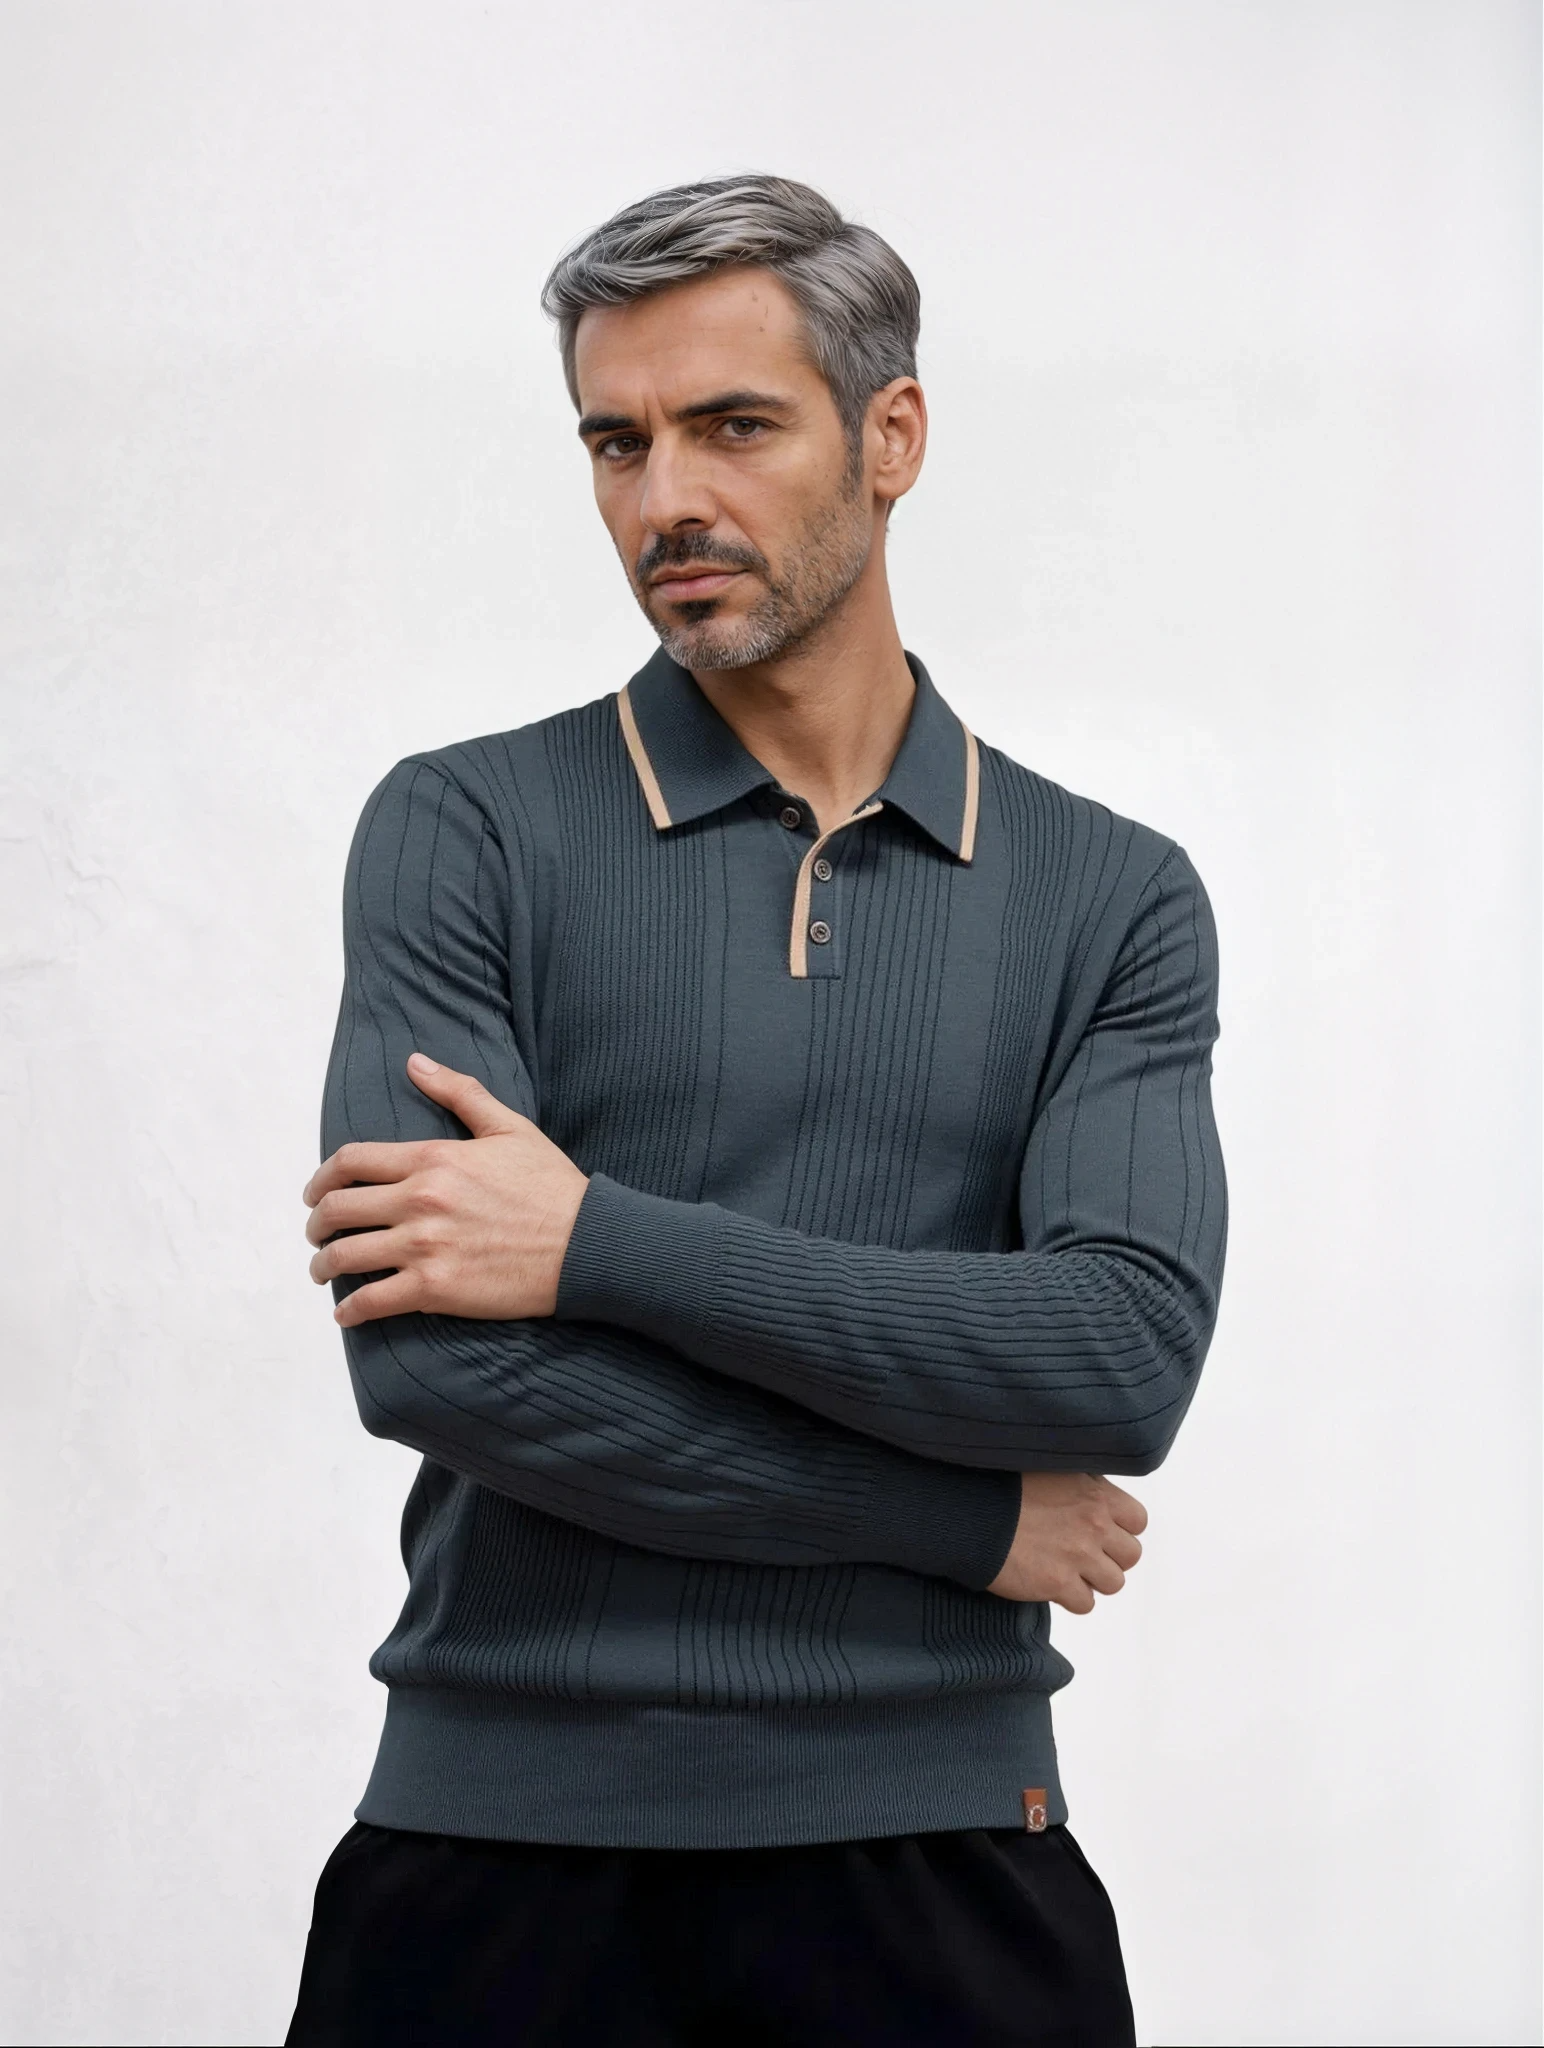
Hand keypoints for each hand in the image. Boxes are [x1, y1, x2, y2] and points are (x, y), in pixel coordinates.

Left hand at [303, 1054, 589, 1327]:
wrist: (586, 1244)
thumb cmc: (551, 1187)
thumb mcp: (509, 1128)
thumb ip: (459, 1092)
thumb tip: (415, 1063)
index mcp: (433, 1159)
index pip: (350, 1161)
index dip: (321, 1177)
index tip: (316, 1192)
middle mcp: (419, 1201)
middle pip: (337, 1209)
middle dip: (316, 1223)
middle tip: (317, 1233)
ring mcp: (424, 1248)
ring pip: (344, 1257)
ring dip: (323, 1265)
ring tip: (323, 1270)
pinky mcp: (435, 1290)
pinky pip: (372, 1302)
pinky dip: (351, 1311)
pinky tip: (347, 1313)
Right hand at [985, 1473, 1146, 1611]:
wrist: (970, 1511)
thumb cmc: (1006, 1485)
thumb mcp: (1053, 1469)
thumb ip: (1084, 1485)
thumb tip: (1097, 1497)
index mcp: (1097, 1495)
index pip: (1138, 1521)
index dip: (1121, 1528)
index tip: (1101, 1531)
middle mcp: (1094, 1525)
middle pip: (1130, 1555)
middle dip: (1109, 1557)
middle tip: (1083, 1554)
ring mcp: (1078, 1556)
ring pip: (1113, 1583)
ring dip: (1092, 1579)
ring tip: (1067, 1569)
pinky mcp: (1058, 1584)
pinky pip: (1085, 1603)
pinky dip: (1071, 1597)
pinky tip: (1051, 1583)